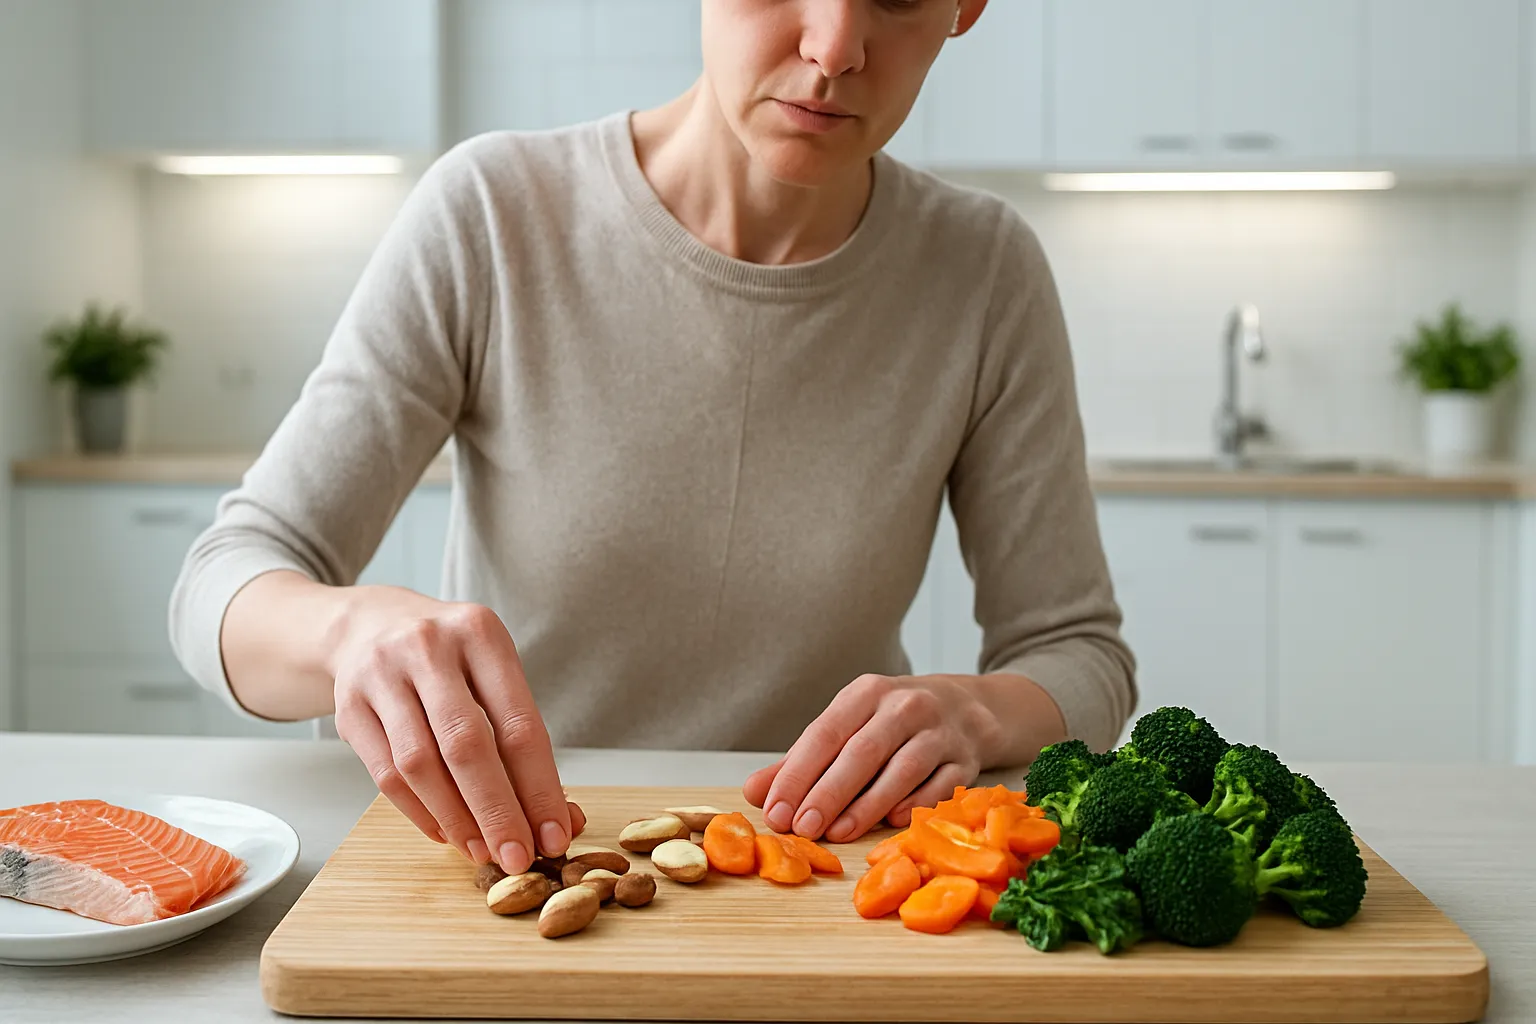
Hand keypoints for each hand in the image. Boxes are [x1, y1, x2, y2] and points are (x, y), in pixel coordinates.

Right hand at [328, 585, 572, 874]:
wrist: (369, 623)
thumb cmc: (450, 657)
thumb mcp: (492, 670)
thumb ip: (523, 739)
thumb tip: (561, 817)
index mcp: (481, 634)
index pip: (519, 723)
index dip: (539, 788)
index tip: (555, 834)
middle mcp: (429, 648)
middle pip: (467, 745)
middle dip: (496, 811)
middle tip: (516, 857)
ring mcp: (382, 675)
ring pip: (419, 765)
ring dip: (455, 818)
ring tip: (480, 850)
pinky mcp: (348, 706)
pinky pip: (385, 774)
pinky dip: (419, 812)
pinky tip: (445, 831)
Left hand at [742, 673, 1006, 843]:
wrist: (966, 708)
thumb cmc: (891, 722)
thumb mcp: (846, 726)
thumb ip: (800, 761)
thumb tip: (755, 793)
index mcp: (866, 693)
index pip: (824, 733)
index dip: (797, 774)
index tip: (775, 811)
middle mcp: (904, 706)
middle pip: (862, 752)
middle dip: (828, 793)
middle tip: (801, 828)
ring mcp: (940, 732)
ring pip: (902, 770)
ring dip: (867, 806)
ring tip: (837, 833)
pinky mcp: (966, 760)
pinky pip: (939, 787)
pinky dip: (914, 806)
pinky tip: (890, 824)